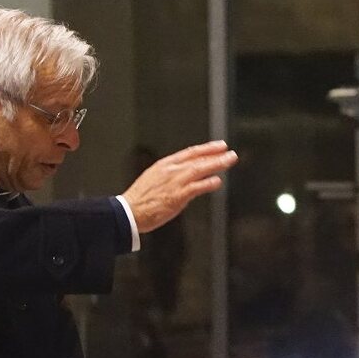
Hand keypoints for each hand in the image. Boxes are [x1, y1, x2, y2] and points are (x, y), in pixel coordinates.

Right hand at [121, 142, 237, 233]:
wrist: (129, 212)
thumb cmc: (140, 199)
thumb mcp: (154, 179)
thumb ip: (170, 176)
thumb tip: (185, 177)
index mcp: (164, 165)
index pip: (190, 153)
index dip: (206, 148)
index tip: (219, 146)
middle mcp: (171, 170)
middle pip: (197, 158)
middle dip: (215, 154)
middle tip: (229, 152)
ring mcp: (175, 183)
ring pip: (200, 169)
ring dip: (216, 164)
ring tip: (229, 160)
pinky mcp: (177, 196)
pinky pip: (196, 187)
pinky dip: (208, 183)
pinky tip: (217, 181)